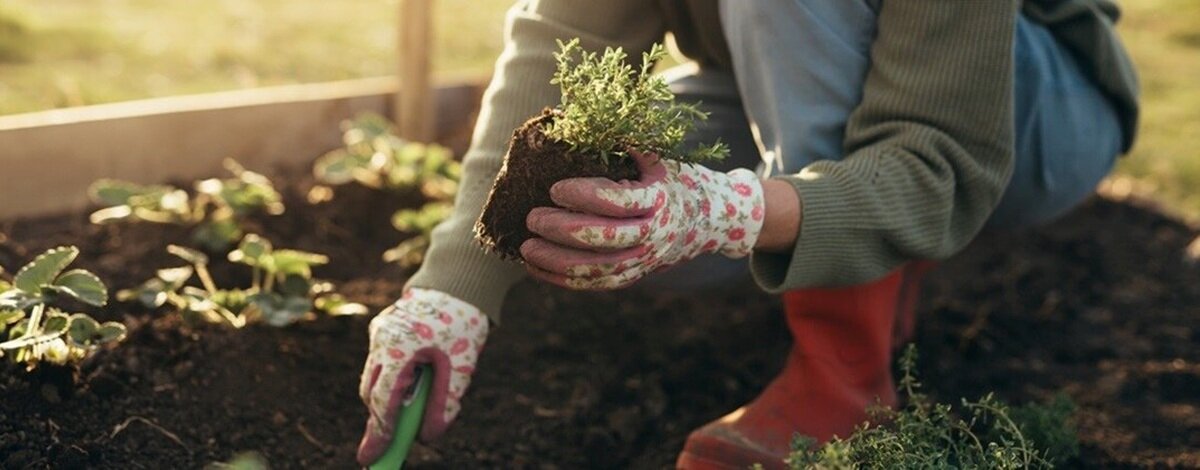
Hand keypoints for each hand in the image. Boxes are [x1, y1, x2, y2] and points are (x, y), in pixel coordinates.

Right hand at [357, 288, 486, 464]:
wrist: (458, 280)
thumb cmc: (463, 322)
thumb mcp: (461, 365)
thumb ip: (445, 402)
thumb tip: (429, 437)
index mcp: (399, 347)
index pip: (383, 400)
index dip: (380, 432)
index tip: (371, 459)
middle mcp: (382, 339)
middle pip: (371, 392)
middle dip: (379, 420)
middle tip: (385, 450)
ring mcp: (378, 332)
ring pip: (373, 378)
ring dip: (385, 400)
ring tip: (402, 420)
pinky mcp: (381, 329)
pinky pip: (380, 363)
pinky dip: (391, 380)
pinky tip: (409, 385)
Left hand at [522, 150, 764, 289]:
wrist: (714, 220)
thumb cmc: (679, 181)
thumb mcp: (662, 158)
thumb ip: (629, 143)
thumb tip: (583, 120)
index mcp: (658, 200)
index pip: (616, 202)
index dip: (583, 196)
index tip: (554, 188)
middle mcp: (652, 234)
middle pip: (602, 239)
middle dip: (562, 230)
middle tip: (532, 217)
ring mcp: (644, 259)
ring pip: (595, 268)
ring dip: (556, 261)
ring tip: (526, 247)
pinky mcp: (635, 275)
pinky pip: (596, 283)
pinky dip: (564, 280)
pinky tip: (536, 268)